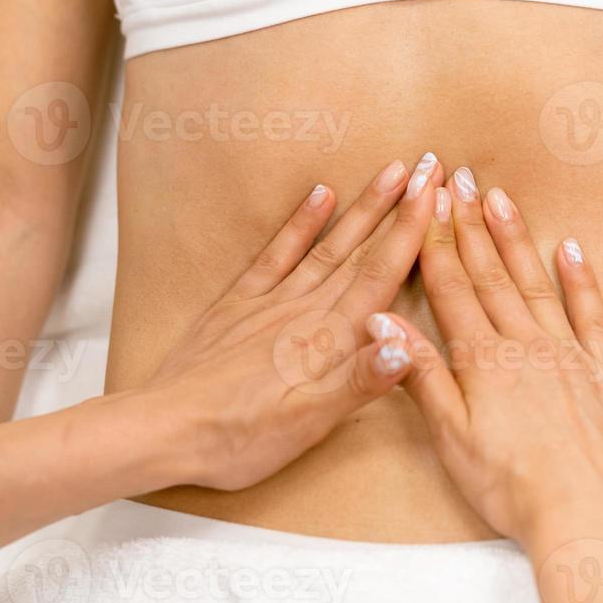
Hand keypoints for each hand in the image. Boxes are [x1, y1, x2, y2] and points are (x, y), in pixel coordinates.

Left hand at [142, 153, 444, 491]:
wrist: (166, 429)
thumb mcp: (307, 424)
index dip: (412, 231)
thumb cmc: (240, 437)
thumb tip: (405, 346)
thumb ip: (359, 382)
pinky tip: (319, 195)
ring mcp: (270, 301)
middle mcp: (304, 310)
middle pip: (362, 250)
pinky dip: (300, 223)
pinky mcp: (240, 304)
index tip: (436, 190)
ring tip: (389, 171)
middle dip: (399, 208)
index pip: (381, 275)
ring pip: (328, 245)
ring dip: (362, 208)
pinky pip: (277, 253)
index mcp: (328, 339)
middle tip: (428, 165)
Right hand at [371, 169, 602, 543]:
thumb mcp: (452, 438)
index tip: (429, 200)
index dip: (439, 241)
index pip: (453, 288)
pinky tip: (571, 248)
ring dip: (516, 240)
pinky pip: (594, 316)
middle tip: (458, 178)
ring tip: (500, 197)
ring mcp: (572, 355)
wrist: (588, 519)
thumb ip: (419, 374)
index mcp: (484, 360)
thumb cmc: (513, 489)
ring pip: (537, 284)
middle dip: (472, 225)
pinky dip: (582, 280)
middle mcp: (527, 346)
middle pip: (492, 276)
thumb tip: (381, 320)